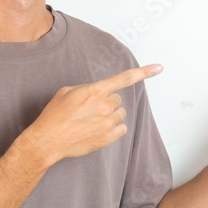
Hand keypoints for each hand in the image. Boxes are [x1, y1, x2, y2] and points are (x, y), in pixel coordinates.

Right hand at [21, 64, 163, 166]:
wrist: (48, 140)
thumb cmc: (54, 116)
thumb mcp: (67, 92)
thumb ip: (87, 89)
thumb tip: (97, 93)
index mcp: (94, 91)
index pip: (124, 79)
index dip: (144, 72)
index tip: (159, 67)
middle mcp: (104, 106)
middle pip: (117, 100)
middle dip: (108, 102)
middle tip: (91, 109)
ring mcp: (107, 123)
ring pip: (120, 114)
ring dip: (110, 116)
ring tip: (91, 121)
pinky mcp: (108, 138)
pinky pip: (121, 129)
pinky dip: (114, 129)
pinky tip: (99, 130)